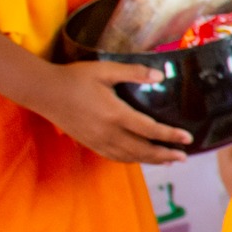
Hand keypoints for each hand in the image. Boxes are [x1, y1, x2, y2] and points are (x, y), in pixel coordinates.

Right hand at [30, 61, 193, 163]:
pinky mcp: (90, 143)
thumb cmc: (75, 78)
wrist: (43, 92)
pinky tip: (140, 158)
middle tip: (183, 157)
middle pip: (142, 150)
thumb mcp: (105, 70)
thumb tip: (159, 75)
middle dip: (165, 155)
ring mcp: (97, 141)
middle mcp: (108, 132)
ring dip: (151, 160)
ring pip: (129, 157)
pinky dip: (132, 160)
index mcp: (114, 114)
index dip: (170, 135)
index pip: (149, 129)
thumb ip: (133, 72)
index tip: (187, 138)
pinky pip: (115, 157)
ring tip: (168, 161)